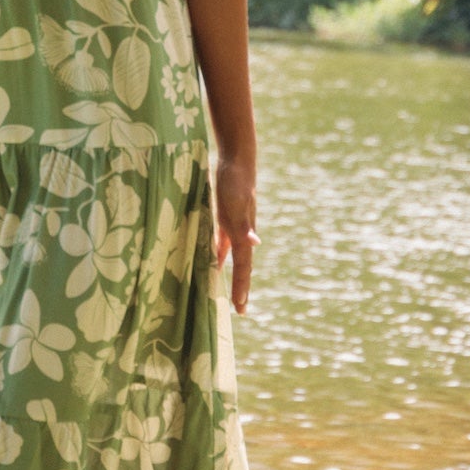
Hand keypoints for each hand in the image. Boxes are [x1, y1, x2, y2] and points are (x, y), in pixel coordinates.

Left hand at [213, 156, 257, 313]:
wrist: (237, 159)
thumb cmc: (236, 181)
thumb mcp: (238, 203)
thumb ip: (245, 224)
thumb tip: (255, 244)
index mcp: (244, 234)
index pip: (244, 267)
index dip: (242, 288)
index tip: (240, 309)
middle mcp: (242, 233)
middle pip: (242, 266)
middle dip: (241, 287)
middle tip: (240, 310)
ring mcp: (234, 225)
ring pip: (233, 256)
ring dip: (231, 274)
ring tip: (229, 292)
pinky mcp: (226, 216)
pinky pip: (222, 241)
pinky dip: (219, 254)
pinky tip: (213, 261)